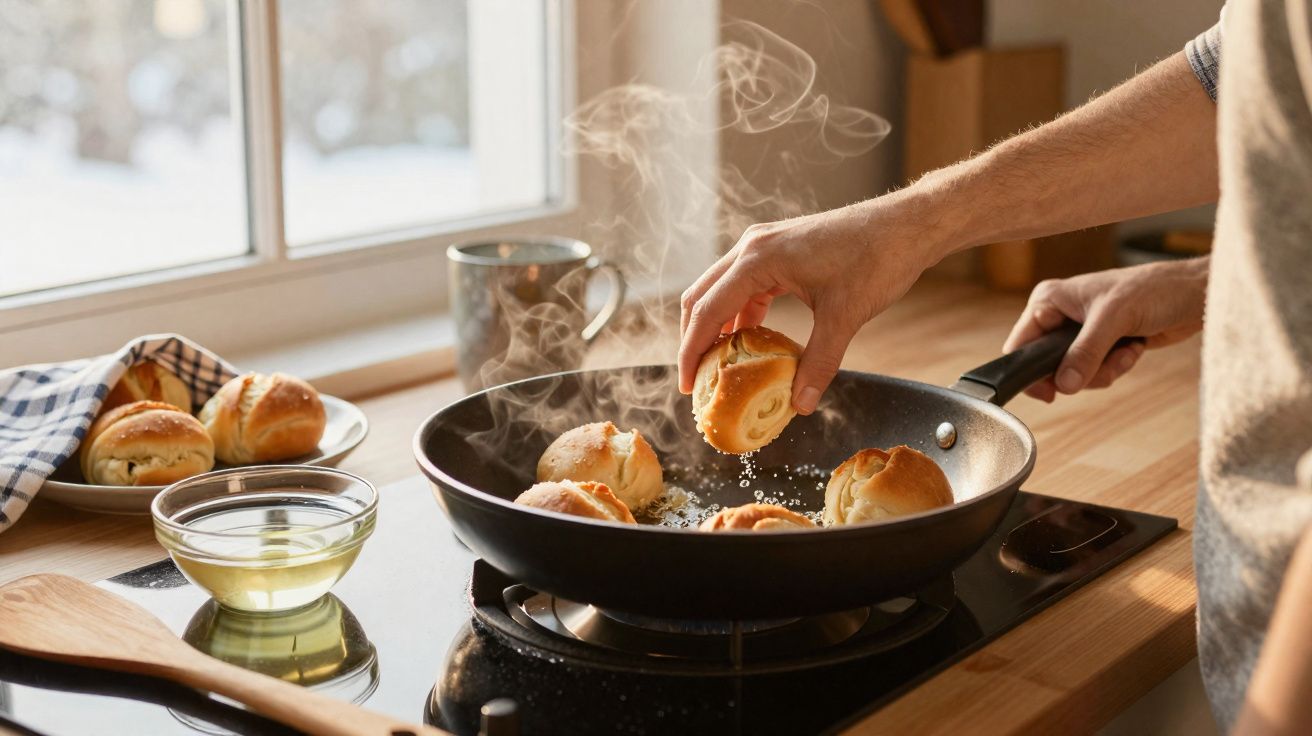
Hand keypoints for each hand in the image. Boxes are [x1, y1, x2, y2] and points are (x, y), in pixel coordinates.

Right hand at [678, 199, 945, 414]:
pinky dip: (739, 315)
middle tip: (697, 382)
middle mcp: (752, 246)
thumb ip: (819, 362)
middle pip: (701, 297)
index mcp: (758, 259)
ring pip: (719, 290)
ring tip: (719, 366)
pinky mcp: (779, 250)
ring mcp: (763, 245)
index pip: (707, 311)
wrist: (906, 225)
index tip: (688, 386)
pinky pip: (744, 286)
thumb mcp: (845, 316)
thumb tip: (799, 405)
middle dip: (694, 340)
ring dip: (716, 327)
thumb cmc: (877, 260)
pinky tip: (750, 343)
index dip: (692, 351)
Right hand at [1004, 256, 1209, 401]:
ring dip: (1104, 370)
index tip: (1050, 394)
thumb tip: (1064, 385)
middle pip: (1049, 365)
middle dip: (1081, 370)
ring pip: (1074, 373)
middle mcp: (1060, 316)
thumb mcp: (1113, 319)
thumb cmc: (1153, 289)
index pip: (1021, 343)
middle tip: (1104, 362)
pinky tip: (1133, 349)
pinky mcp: (1101, 344)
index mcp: (1049, 300)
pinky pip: (1096, 372)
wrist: (1193, 295)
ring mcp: (1080, 332)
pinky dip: (1116, 366)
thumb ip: (1085, 353)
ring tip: (1126, 349)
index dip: (1031, 371)